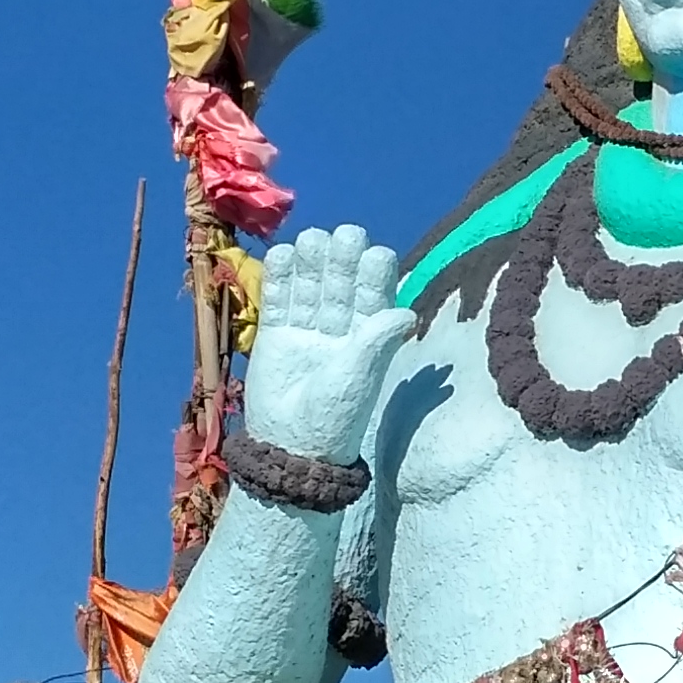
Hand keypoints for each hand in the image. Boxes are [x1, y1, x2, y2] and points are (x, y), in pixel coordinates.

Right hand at [242, 225, 412, 461]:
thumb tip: (407, 312)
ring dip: (312, 261)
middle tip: (344, 236)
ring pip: (309, 285)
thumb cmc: (334, 416)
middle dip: (342, 259)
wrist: (290, 446)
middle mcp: (339, 328)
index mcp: (367, 337)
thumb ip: (377, 341)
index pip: (373, 294)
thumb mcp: (359, 377)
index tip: (374, 255)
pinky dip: (281, 276)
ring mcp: (305, 328)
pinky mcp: (275, 333)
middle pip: (340, 282)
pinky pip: (279, 298)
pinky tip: (285, 254)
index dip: (374, 273)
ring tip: (312, 240)